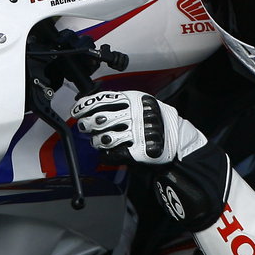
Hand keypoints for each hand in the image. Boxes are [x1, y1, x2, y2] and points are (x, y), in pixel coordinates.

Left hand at [72, 90, 207, 163]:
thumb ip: (119, 103)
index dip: (85, 106)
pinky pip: (112, 154)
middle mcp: (135, 114)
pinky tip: (108, 152)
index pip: (102, 100)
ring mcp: (137, 133)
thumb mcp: (140, 104)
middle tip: (85, 127)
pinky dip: (106, 155)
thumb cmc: (156, 121)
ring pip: (104, 138)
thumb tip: (89, 105)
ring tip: (100, 141)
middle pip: (99, 119)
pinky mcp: (139, 151)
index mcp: (134, 99)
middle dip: (87, 124)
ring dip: (97, 141)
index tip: (76, 111)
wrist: (178, 139)